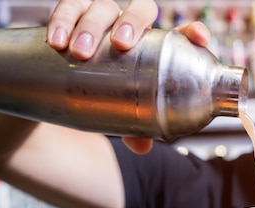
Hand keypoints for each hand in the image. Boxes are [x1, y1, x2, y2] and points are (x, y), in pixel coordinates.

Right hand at [46, 0, 210, 152]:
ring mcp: (103, 16)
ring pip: (101, 6)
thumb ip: (134, 126)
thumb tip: (142, 146)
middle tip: (120, 44)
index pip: (179, 33)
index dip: (192, 32)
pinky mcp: (72, 13)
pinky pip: (68, 6)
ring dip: (91, 25)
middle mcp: (131, 25)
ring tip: (79, 50)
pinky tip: (55, 40)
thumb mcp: (122, 112)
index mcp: (153, 46)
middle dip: (131, 22)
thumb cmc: (105, 93)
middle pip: (140, 9)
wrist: (62, 83)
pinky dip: (61, 20)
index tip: (199, 37)